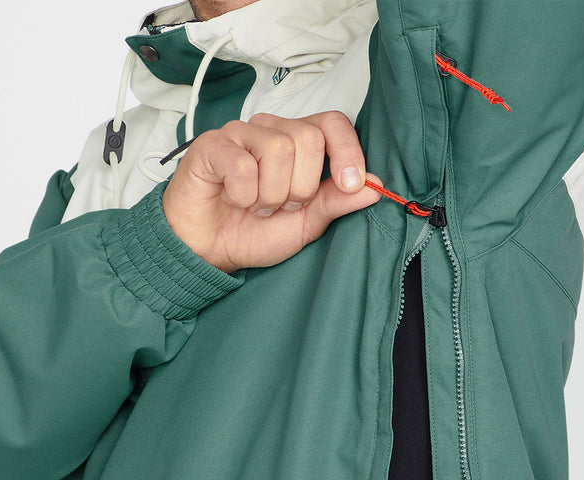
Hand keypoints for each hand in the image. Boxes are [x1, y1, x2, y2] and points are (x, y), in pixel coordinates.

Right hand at [161, 110, 382, 273]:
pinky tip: (233, 199)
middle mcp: (270, 130)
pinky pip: (243, 166)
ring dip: (269, 195)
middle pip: (308, 139)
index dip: (347, 151)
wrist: (208, 251)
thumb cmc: (253, 233)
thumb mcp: (306, 224)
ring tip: (254, 206)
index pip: (332, 123)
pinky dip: (243, 195)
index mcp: (297, 143)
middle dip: (300, 187)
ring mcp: (240, 134)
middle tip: (279, 206)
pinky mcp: (212, 145)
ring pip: (277, 151)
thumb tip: (375, 186)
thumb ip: (337, 203)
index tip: (350, 184)